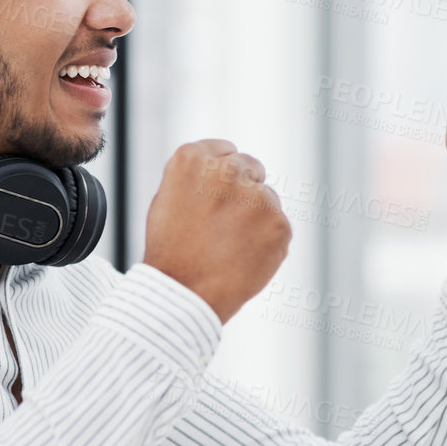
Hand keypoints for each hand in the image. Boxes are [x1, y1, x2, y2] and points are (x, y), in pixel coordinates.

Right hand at [142, 140, 291, 324]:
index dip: (221, 175)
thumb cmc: (171, 252)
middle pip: (250, 168)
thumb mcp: (167, 199)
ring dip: (256, 217)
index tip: (215, 195)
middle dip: (243, 189)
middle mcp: (227, 170)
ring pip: (266, 199)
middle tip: (225, 224)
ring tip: (229, 247)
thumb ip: (198, 177)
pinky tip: (244, 258)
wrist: (185, 294)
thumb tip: (227, 165)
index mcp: (193, 159)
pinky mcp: (279, 223)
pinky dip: (268, 241)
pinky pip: (279, 226)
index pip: (225, 151)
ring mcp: (257, 196)